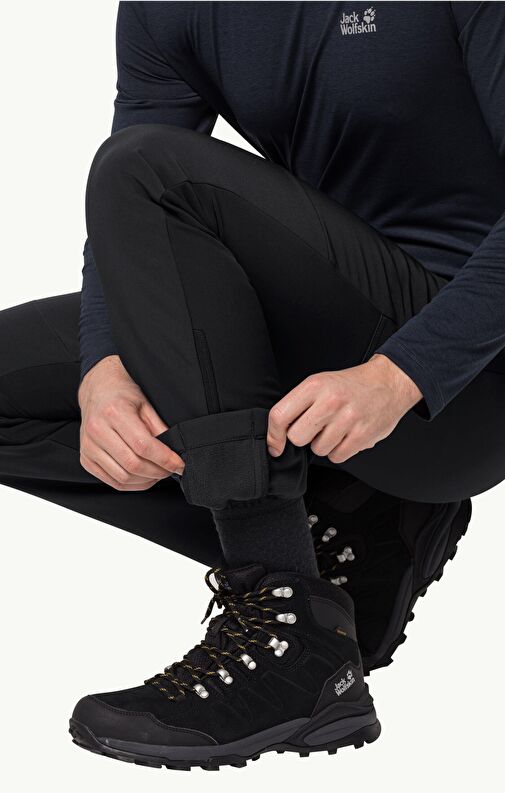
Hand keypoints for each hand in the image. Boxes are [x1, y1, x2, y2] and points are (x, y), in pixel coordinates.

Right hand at [78, 355, 184, 490]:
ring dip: (146, 481)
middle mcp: (97, 430)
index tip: (179, 464)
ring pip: (123, 477)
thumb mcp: (146, 404)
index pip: (143, 445)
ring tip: (158, 473)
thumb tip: (173, 452)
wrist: (97, 391)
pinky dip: (132, 485)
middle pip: (133, 464)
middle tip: (171, 470)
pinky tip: (143, 477)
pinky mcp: (85, 459)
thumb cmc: (123, 395)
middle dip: (158, 472)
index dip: (165, 459)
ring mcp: (88, 447)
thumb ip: (159, 428)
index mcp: (114, 412)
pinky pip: (112, 481)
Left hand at [267, 354, 421, 463]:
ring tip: (336, 428)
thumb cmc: (351, 385)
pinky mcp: (362, 435)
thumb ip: (298, 405)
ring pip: (318, 450)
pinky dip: (339, 450)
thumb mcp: (320, 383)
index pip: (280, 416)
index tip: (275, 446)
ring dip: (324, 444)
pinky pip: (337, 456)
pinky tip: (347, 435)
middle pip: (297, 438)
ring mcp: (347, 419)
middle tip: (316, 428)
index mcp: (314, 385)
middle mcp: (330, 401)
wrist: (388, 382)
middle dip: (304, 437)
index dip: (273, 436)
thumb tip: (278, 434)